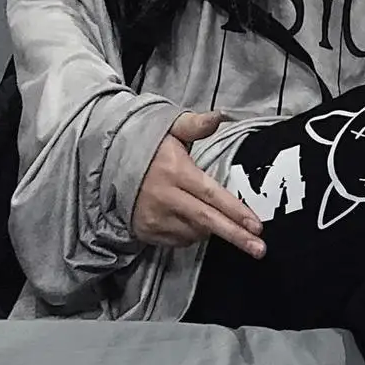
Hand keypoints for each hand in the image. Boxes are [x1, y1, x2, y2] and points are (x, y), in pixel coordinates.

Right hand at [133, 112, 265, 257]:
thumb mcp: (169, 130)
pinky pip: (180, 239)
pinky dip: (192, 233)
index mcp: (175, 172)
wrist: (104, 165)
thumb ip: (195, 125)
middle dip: (236, 236)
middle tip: (259, 249)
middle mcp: (165, 197)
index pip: (212, 195)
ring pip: (196, 232)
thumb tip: (220, 115)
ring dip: (210, 228)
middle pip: (207, 221)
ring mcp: (155, 217)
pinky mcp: (146, 231)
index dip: (236, 211)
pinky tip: (188, 218)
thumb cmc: (146, 147)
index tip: (256, 226)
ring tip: (209, 214)